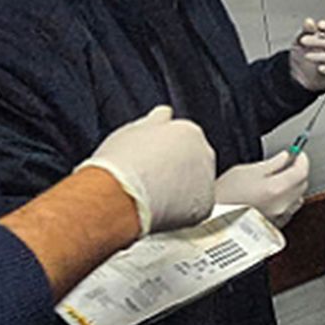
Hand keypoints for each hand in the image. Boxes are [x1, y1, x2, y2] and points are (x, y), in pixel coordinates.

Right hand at [77, 106, 214, 234]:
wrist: (118, 195)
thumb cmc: (120, 162)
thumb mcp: (134, 130)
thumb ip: (156, 120)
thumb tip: (165, 113)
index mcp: (189, 131)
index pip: (184, 140)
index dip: (164, 153)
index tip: (150, 162)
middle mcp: (205, 154)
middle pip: (194, 162)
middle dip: (177, 170)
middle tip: (150, 179)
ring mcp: (207, 181)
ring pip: (195, 186)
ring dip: (181, 191)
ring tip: (153, 195)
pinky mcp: (204, 207)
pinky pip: (195, 209)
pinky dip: (181, 212)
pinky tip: (161, 209)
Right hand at [215, 151, 309, 227]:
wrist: (210, 221)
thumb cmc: (222, 197)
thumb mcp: (245, 171)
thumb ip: (271, 163)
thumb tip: (286, 157)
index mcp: (276, 189)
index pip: (302, 171)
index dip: (301, 159)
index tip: (298, 153)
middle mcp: (282, 206)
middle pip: (302, 185)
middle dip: (296, 172)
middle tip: (284, 164)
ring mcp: (279, 218)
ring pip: (296, 198)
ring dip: (291, 188)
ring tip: (273, 182)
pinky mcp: (274, 227)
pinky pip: (287, 210)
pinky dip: (284, 201)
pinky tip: (268, 197)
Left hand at [289, 18, 324, 91]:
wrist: (301, 77)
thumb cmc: (304, 56)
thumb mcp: (301, 41)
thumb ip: (306, 31)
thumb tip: (309, 22)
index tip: (319, 25)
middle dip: (320, 41)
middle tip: (304, 41)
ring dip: (322, 56)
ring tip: (307, 56)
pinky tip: (320, 68)